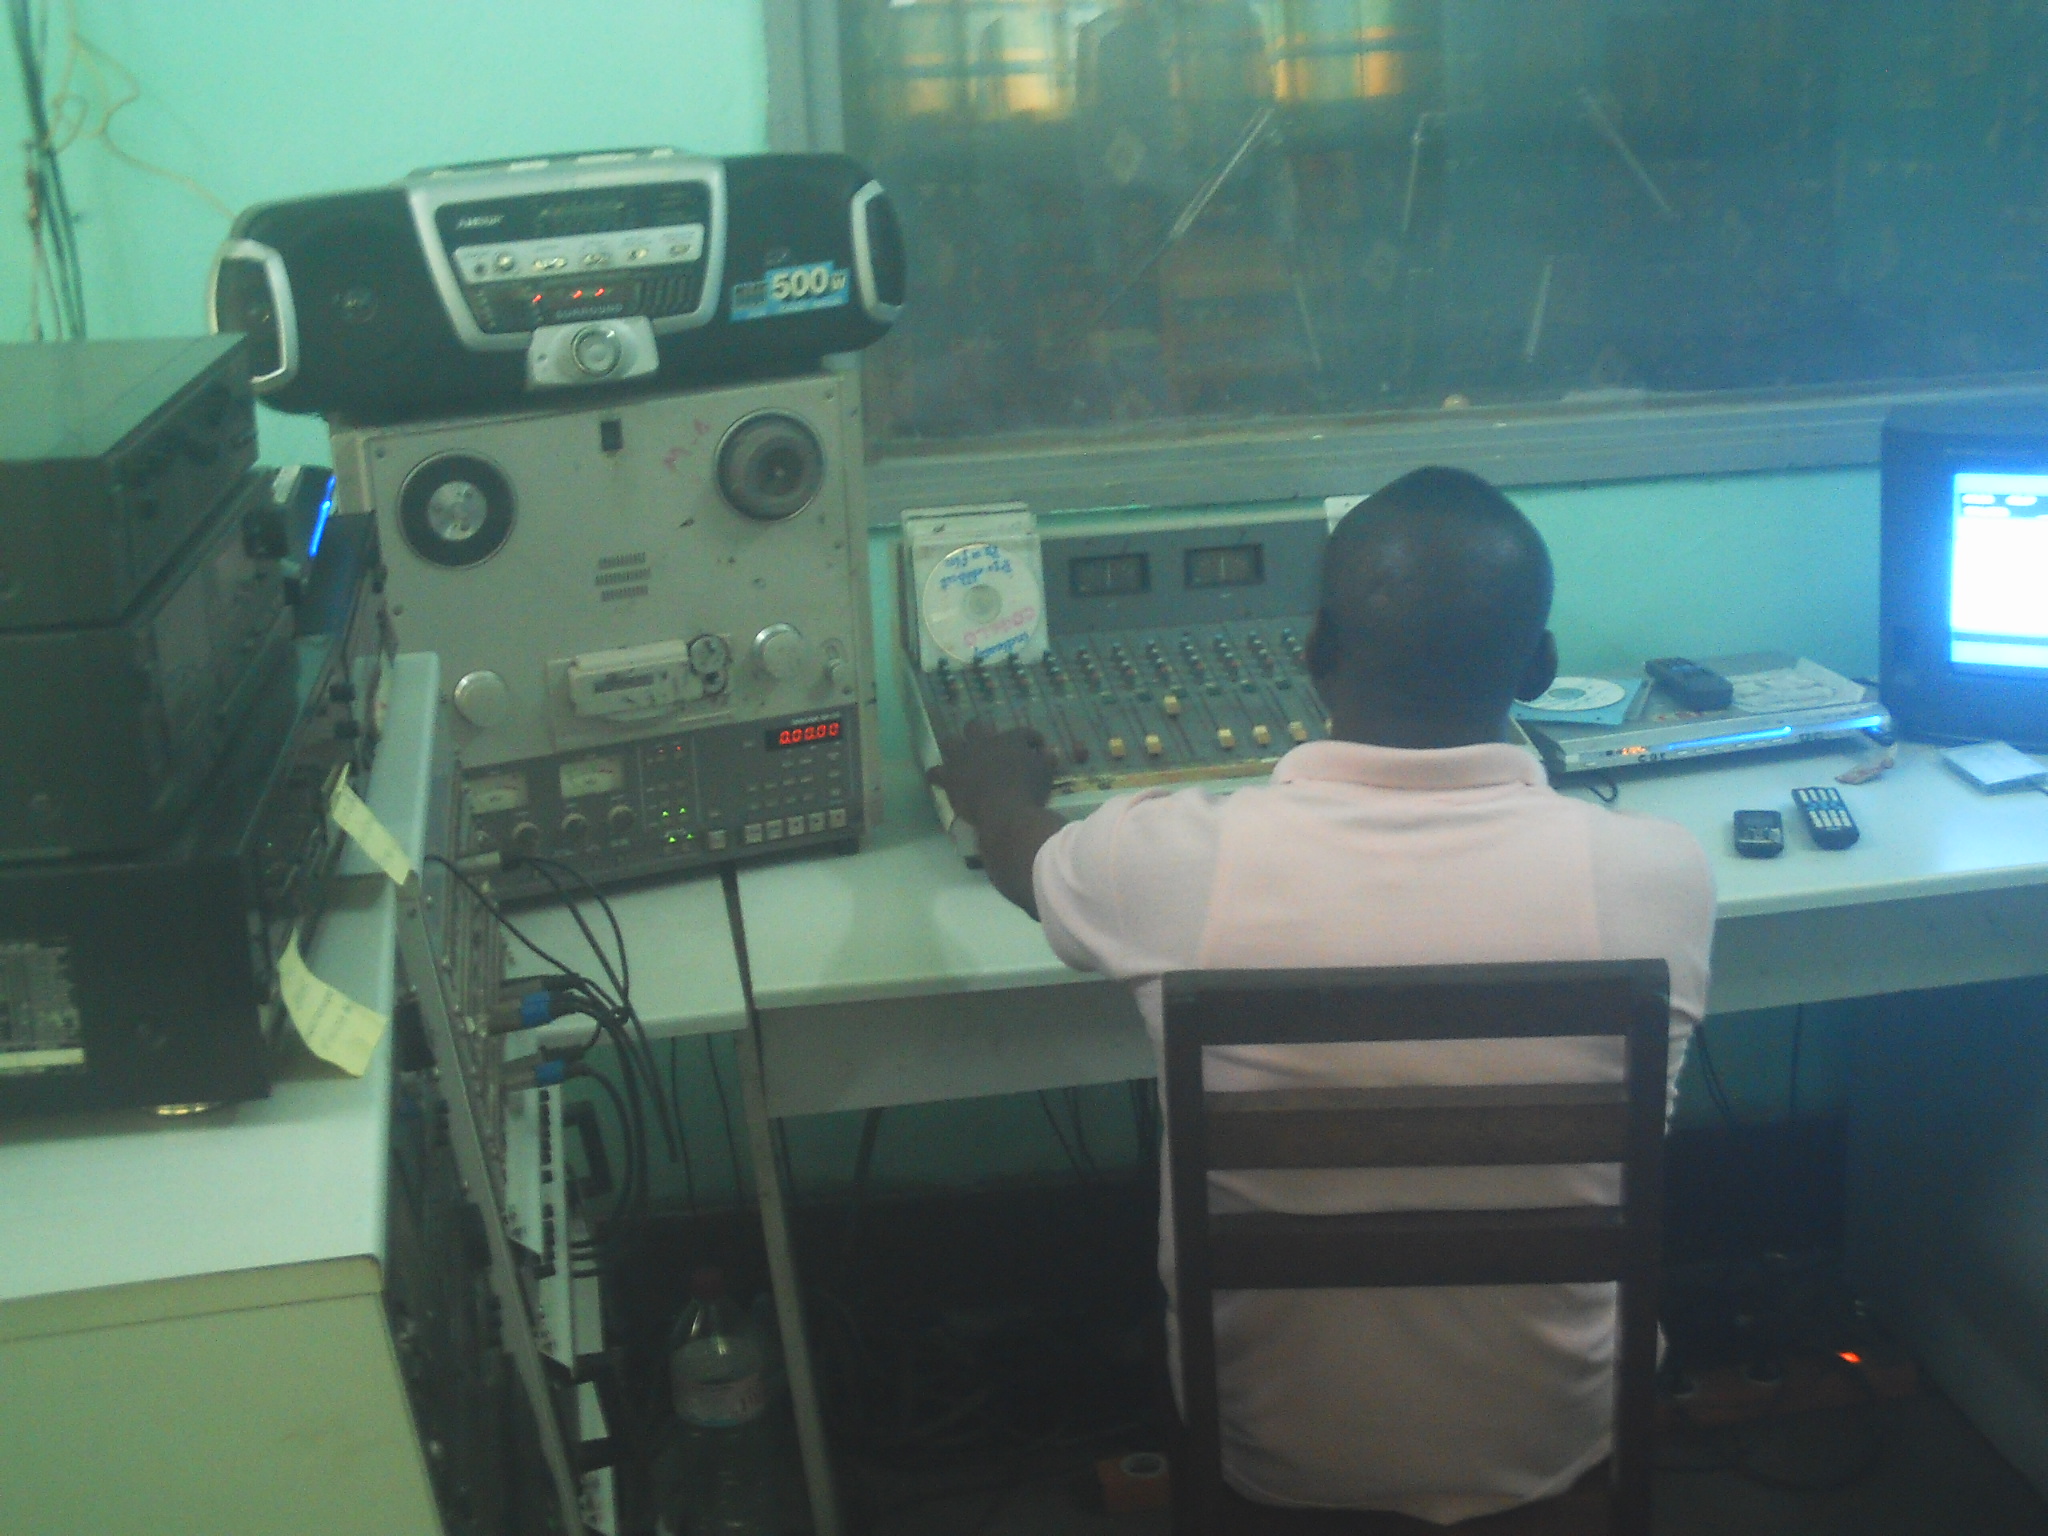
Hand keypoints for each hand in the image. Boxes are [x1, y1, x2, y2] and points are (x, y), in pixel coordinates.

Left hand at [928, 720, 1055, 830]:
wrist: (1004, 810)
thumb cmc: (1029, 790)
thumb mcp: (1045, 774)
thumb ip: (1047, 760)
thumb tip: (1052, 751)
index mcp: (1010, 739)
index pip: (1024, 732)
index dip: (1032, 739)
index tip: (1037, 747)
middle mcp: (983, 742)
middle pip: (977, 725)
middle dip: (982, 731)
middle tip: (989, 744)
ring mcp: (963, 757)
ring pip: (950, 742)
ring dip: (954, 748)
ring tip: (959, 756)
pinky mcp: (949, 777)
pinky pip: (935, 773)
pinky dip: (939, 775)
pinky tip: (941, 779)